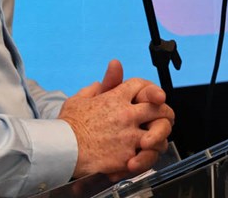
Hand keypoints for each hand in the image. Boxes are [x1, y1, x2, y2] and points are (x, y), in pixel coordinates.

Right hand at [60, 61, 174, 178]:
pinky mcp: (128, 156)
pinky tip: (143, 156)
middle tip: (163, 119)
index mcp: (115, 98)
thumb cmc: (68, 126)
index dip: (150, 89)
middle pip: (160, 108)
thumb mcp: (81, 97)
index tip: (154, 96)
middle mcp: (126, 114)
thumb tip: (112, 70)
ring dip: (160, 137)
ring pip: (160, 134)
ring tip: (153, 141)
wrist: (62, 150)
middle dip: (164, 113)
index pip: (142, 85)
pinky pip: (149, 155)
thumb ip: (101, 84)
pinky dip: (148, 157)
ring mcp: (129, 136)